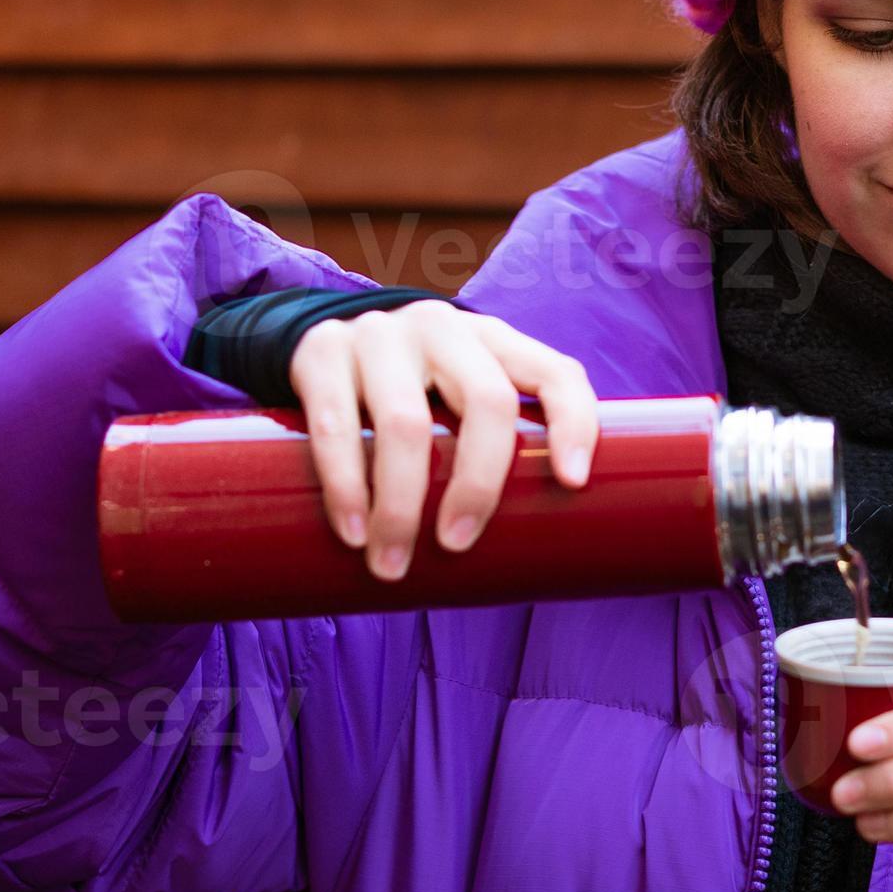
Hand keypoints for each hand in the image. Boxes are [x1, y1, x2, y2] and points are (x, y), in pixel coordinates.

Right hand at [286, 301, 597, 578]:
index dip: (575, 422)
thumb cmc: (410, 395)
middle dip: (478, 485)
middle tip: (457, 545)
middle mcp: (442, 328)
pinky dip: (346, 486)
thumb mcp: (457, 398)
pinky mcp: (321, 352)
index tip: (574, 483)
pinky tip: (354, 530)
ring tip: (393, 563)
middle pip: (486, 401)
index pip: (555, 372)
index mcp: (493, 340)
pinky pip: (336, 425)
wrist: (317, 346)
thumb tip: (532, 549)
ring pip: (406, 423)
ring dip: (401, 506)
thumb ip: (492, 444)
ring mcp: (380, 335)